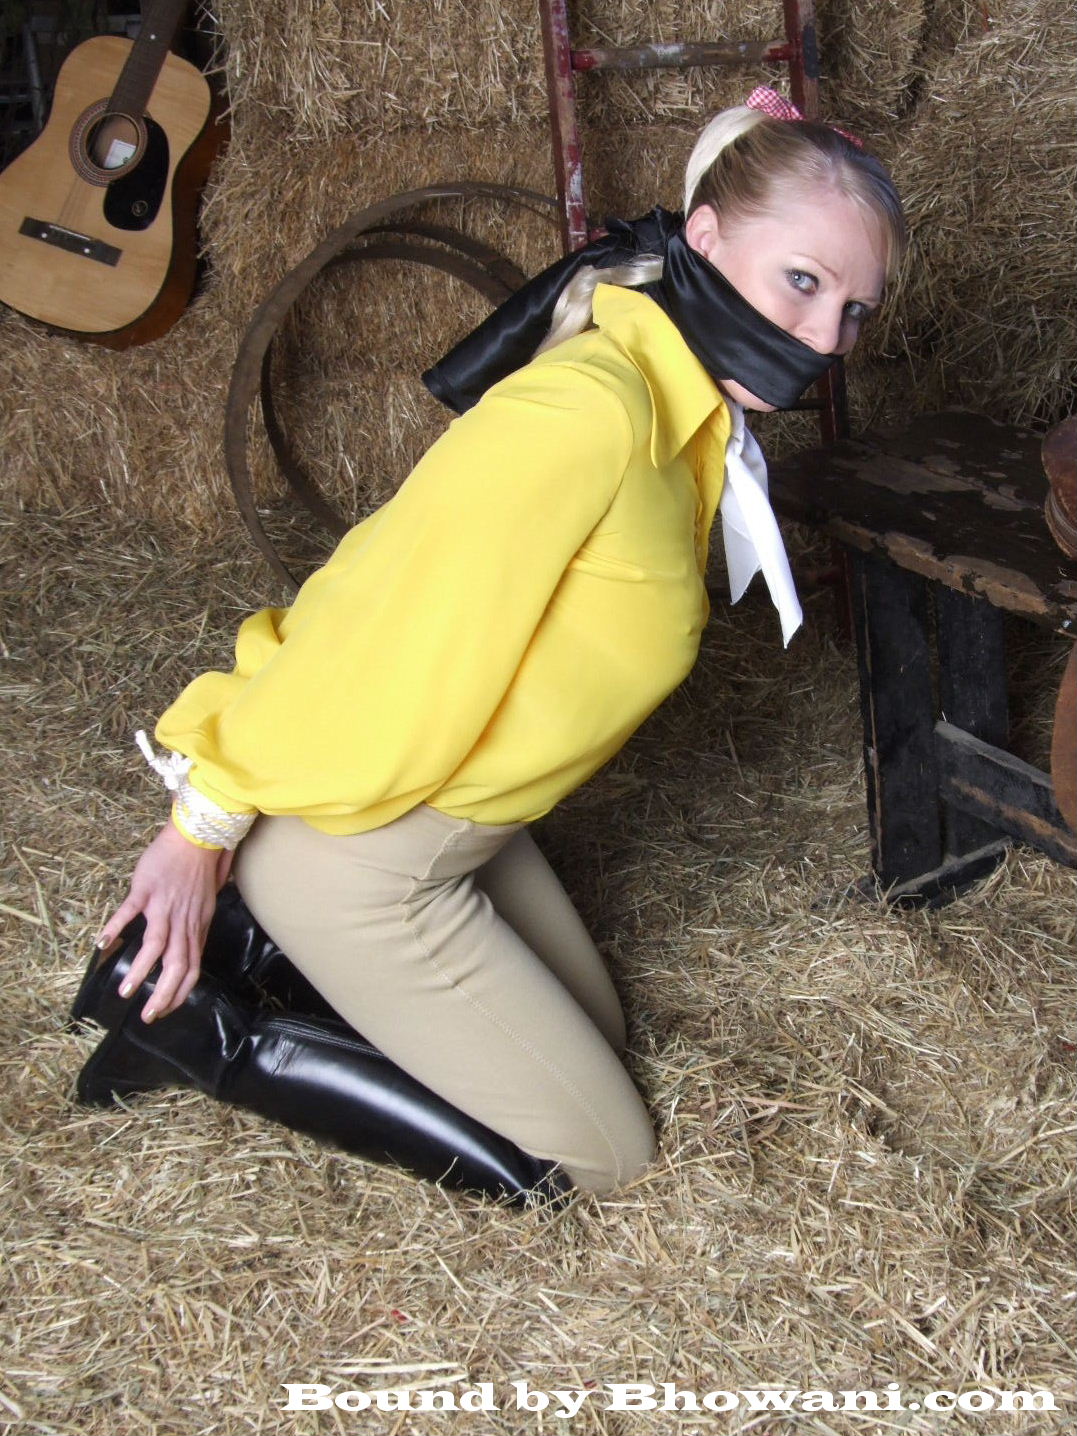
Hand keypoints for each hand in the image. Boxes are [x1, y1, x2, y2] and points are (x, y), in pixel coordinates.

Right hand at [97, 818, 234, 1023]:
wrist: (199, 836)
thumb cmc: (203, 868)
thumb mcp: (206, 904)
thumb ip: (194, 926)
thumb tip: (188, 944)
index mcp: (196, 927)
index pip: (192, 968)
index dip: (180, 992)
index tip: (166, 1010)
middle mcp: (183, 921)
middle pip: (176, 965)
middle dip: (162, 995)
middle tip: (147, 1016)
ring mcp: (163, 906)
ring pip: (155, 945)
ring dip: (140, 970)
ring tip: (125, 991)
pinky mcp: (146, 889)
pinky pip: (130, 912)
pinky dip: (116, 928)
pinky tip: (102, 944)